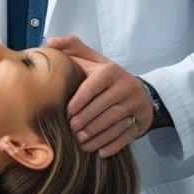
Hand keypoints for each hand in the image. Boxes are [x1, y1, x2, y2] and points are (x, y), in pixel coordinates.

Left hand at [45, 34, 152, 157]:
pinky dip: (112, 145)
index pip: (91, 88)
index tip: (66, 115)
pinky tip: (100, 152)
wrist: (140, 90)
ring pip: (114, 123)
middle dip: (85, 122)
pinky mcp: (143, 120)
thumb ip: (73, 48)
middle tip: (72, 132)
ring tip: (82, 143)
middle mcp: (126, 86)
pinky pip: (127, 135)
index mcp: (111, 71)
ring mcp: (137, 104)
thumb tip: (50, 41)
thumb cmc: (108, 77)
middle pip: (103, 108)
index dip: (77, 103)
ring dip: (96, 135)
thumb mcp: (94, 60)